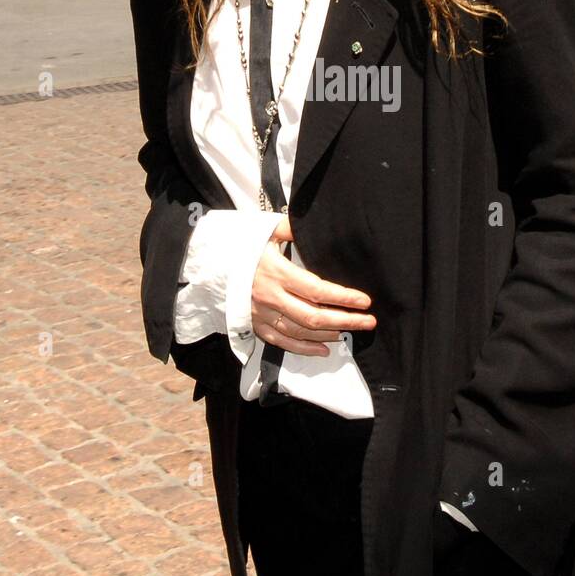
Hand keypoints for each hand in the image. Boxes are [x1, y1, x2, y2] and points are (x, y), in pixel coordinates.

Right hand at [251, 214, 375, 356]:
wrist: (206, 264)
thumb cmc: (239, 245)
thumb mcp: (264, 231)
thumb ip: (291, 229)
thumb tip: (315, 225)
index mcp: (276, 272)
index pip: (317, 290)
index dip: (343, 298)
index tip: (365, 301)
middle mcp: (270, 297)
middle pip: (314, 317)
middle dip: (345, 320)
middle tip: (368, 322)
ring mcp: (261, 314)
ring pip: (300, 332)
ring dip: (328, 334)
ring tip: (350, 331)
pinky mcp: (253, 325)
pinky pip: (281, 342)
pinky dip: (303, 349)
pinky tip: (323, 349)